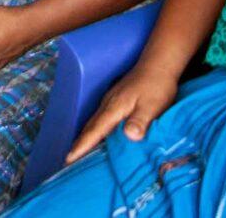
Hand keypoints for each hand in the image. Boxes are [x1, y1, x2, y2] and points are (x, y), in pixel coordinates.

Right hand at [66, 64, 180, 162]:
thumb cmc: (156, 85)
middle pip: (89, 128)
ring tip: (77, 153)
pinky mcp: (115, 101)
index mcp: (114, 109)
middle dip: (78, 144)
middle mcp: (108, 105)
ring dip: (85, 137)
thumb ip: (140, 121)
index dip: (82, 146)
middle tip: (67, 161)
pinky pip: (100, 119)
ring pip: (94, 123)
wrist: (158, 64)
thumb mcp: (152, 105)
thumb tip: (129, 136)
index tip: (68, 159)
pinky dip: (94, 130)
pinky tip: (97, 136)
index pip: (94, 131)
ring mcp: (110, 102)